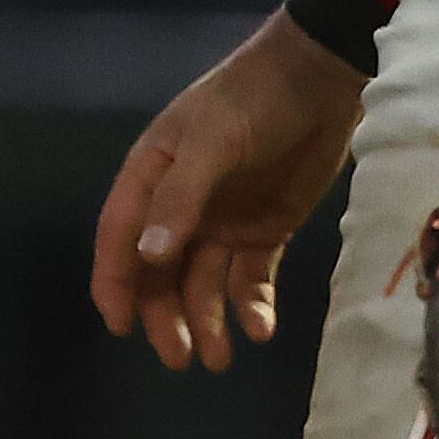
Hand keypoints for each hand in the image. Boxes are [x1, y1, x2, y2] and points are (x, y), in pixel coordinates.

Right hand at [91, 16, 365, 369]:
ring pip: (203, 282)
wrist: (323, 78)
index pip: (121, 236)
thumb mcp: (212, 141)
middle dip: (167, 315)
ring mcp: (223, 218)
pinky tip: (259, 328)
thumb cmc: (254, 99)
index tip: (120, 327)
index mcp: (154, 175)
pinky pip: (249, 277)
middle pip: (161, 271)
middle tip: (182, 359)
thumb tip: (147, 256)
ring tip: (222, 358)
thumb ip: (181, 198)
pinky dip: (251, 304)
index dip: (115, 282)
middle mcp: (181, 203)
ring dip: (208, 319)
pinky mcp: (265, 228)